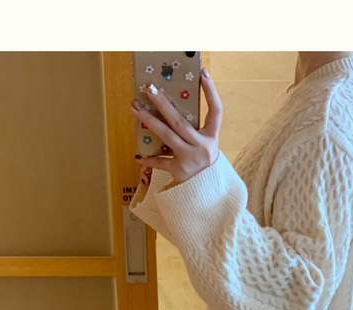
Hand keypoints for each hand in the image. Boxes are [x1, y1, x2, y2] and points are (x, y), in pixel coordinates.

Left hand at [130, 68, 222, 184]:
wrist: (209, 193)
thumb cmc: (204, 163)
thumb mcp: (206, 145)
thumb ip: (196, 129)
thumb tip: (172, 107)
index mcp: (212, 137)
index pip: (216, 111)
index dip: (211, 92)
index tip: (204, 73)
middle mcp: (202, 146)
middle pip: (180, 121)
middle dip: (163, 103)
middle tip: (149, 88)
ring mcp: (190, 158)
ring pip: (167, 136)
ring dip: (150, 121)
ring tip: (136, 108)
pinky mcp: (179, 171)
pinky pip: (160, 162)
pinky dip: (149, 160)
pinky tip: (138, 156)